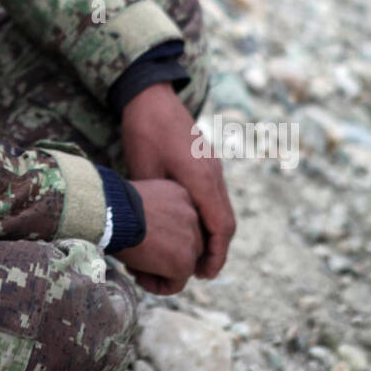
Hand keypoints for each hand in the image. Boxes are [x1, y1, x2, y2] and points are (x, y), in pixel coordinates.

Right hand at [112, 178, 205, 294]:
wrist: (111, 213)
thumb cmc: (113, 205)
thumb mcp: (140, 202)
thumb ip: (153, 215)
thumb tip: (152, 237)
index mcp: (181, 195)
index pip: (181, 223)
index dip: (162, 237)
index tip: (140, 240)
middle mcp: (192, 214)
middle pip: (186, 243)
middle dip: (165, 255)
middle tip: (138, 258)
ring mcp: (191, 238)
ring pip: (183, 264)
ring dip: (161, 271)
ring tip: (136, 269)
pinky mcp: (184, 261)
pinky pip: (176, 283)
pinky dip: (158, 286)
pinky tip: (139, 279)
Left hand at [120, 82, 235, 280]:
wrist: (150, 96)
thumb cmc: (144, 132)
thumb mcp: (145, 173)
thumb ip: (159, 204)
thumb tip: (157, 234)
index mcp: (202, 178)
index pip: (221, 227)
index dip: (215, 255)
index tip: (204, 275)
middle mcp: (214, 173)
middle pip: (227, 221)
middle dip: (217, 250)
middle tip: (200, 273)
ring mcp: (213, 165)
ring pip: (222, 207)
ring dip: (213, 233)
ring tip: (195, 255)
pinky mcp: (206, 160)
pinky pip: (215, 194)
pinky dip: (209, 214)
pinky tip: (191, 224)